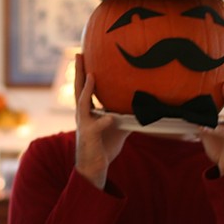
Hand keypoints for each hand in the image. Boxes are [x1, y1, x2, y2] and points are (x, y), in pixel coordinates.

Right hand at [74, 54, 130, 188]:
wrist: (93, 169)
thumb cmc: (104, 147)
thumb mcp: (118, 128)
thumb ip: (126, 116)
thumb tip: (144, 107)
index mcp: (88, 112)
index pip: (85, 88)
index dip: (85, 72)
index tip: (84, 54)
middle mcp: (83, 115)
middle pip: (78, 89)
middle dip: (79, 72)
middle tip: (78, 54)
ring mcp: (84, 125)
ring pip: (82, 104)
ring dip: (86, 89)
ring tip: (92, 76)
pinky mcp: (89, 137)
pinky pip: (98, 127)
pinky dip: (105, 122)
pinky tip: (111, 118)